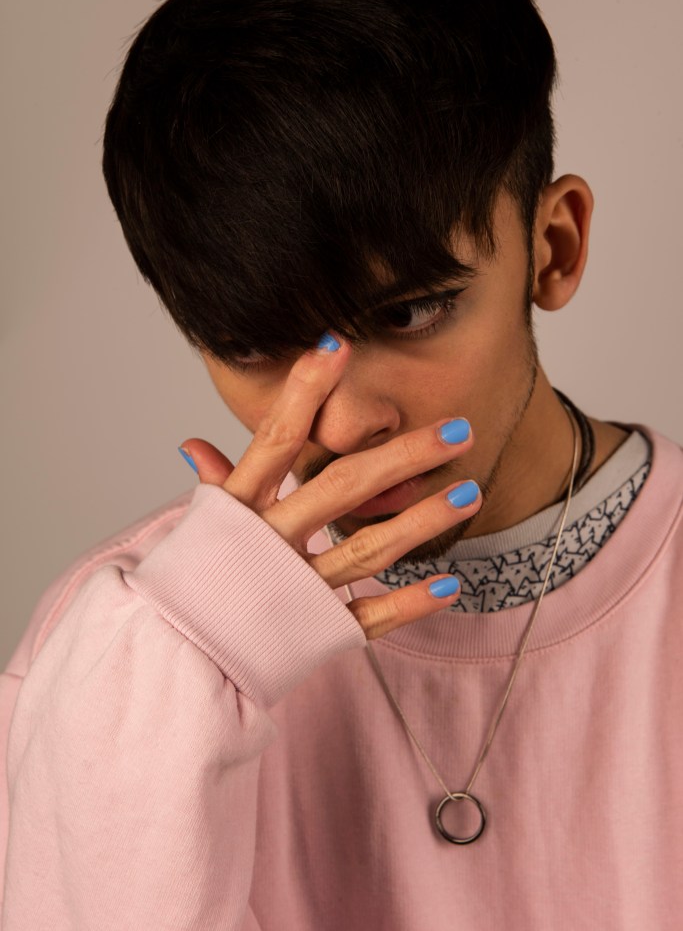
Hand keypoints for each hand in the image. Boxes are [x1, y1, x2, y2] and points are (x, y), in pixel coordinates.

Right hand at [180, 337, 480, 639]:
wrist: (176, 656)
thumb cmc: (194, 580)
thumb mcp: (202, 526)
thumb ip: (216, 484)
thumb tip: (193, 444)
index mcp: (239, 508)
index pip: (275, 437)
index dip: (304, 390)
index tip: (338, 344)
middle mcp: (268, 542)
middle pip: (341, 486)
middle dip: (403, 456)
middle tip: (458, 430)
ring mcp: (294, 588)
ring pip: (367, 549)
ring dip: (423, 522)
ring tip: (471, 494)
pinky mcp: (314, 629)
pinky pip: (368, 617)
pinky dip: (409, 604)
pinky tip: (449, 585)